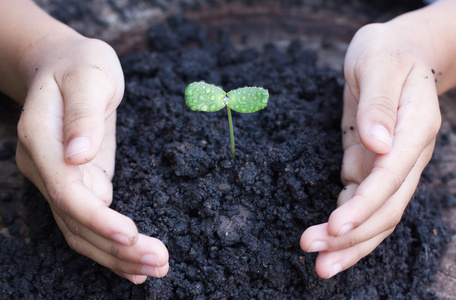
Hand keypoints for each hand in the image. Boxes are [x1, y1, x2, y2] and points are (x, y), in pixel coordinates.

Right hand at [15, 34, 168, 283]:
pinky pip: (91, 223)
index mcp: (42, 140)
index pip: (65, 190)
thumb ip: (83, 114)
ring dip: (117, 255)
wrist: (66, 67)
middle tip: (158, 262)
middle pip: (75, 221)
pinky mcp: (80, 184)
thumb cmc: (80, 65)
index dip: (96, 218)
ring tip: (156, 268)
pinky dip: (111, 246)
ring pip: (82, 231)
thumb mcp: (89, 76)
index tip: (130, 235)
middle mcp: (46, 167)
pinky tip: (134, 264)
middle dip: (116, 248)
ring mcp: (61, 180)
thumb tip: (78, 154)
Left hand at [300, 22, 440, 277]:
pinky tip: (326, 238)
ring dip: (349, 242)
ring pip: (375, 213)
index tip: (335, 226)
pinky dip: (345, 223)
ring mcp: (390, 164)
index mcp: (415, 129)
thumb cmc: (387, 53)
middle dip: (353, 238)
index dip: (365, 206)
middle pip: (386, 207)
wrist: (395, 53)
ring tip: (319, 264)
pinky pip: (360, 200)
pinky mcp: (370, 165)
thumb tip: (377, 145)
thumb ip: (380, 103)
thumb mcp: (378, 63)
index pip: (391, 178)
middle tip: (316, 258)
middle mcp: (406, 155)